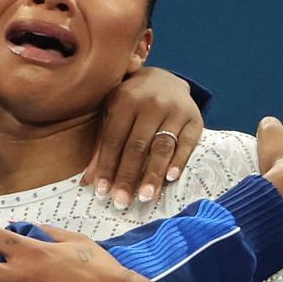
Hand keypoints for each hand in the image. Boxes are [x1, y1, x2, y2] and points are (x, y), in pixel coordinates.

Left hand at [82, 67, 203, 208]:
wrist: (166, 79)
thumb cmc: (132, 102)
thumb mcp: (113, 115)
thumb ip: (102, 146)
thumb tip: (88, 181)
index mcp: (125, 100)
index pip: (114, 140)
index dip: (108, 166)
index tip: (103, 192)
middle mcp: (151, 103)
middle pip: (137, 146)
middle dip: (128, 176)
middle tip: (122, 201)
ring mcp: (175, 110)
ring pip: (162, 147)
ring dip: (152, 175)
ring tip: (144, 197)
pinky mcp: (194, 119)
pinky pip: (187, 144)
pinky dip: (179, 161)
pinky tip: (170, 179)